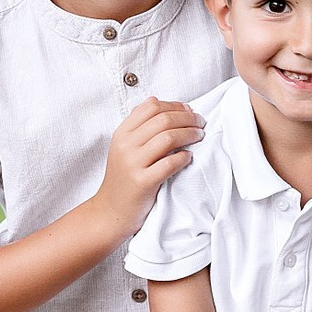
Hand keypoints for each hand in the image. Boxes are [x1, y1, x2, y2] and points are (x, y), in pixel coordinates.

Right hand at [94, 98, 202, 240]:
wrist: (111, 211)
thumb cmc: (123, 178)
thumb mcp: (124, 147)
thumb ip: (138, 125)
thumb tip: (155, 100)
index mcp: (122, 134)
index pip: (151, 107)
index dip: (174, 105)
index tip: (189, 110)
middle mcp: (125, 146)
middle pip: (163, 120)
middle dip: (187, 118)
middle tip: (201, 122)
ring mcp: (133, 164)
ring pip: (168, 138)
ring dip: (190, 134)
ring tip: (200, 136)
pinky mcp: (143, 182)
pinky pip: (170, 163)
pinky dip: (184, 157)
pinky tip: (189, 157)